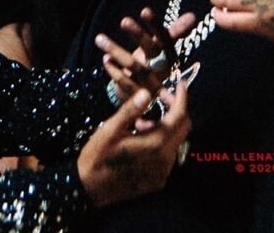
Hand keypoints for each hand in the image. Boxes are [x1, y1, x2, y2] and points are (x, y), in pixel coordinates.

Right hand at [77, 82, 190, 207]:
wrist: (89, 189)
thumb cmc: (97, 157)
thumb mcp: (110, 130)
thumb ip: (130, 111)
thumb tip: (147, 92)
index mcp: (155, 144)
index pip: (179, 116)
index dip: (182, 98)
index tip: (180, 84)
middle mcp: (165, 159)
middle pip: (183, 129)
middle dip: (176, 110)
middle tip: (161, 99)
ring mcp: (163, 172)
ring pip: (176, 142)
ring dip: (166, 127)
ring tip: (142, 122)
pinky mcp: (158, 180)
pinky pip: (168, 156)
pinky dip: (161, 142)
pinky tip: (141, 139)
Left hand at [96, 8, 195, 98]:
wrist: (149, 100)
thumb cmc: (155, 66)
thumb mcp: (163, 49)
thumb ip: (174, 32)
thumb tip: (192, 16)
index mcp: (169, 56)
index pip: (165, 38)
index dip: (156, 26)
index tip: (145, 11)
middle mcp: (162, 69)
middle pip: (151, 50)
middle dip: (138, 34)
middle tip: (124, 21)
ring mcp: (150, 83)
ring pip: (134, 66)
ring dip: (117, 50)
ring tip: (99, 38)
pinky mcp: (137, 96)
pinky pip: (125, 83)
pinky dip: (114, 71)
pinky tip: (105, 59)